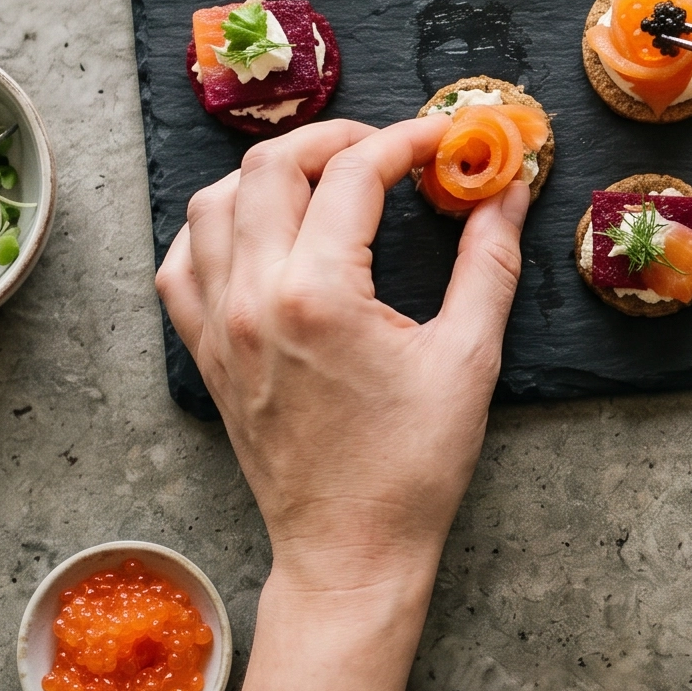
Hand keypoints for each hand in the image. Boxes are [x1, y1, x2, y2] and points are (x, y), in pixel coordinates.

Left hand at [156, 113, 530, 595]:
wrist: (350, 551)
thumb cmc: (413, 468)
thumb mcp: (468, 358)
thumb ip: (489, 260)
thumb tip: (508, 190)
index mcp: (320, 293)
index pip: (355, 172)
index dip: (405, 140)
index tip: (443, 140)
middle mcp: (255, 297)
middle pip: (271, 165)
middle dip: (335, 139)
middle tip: (386, 150)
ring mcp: (219, 324)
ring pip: (212, 202)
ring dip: (269, 174)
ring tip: (326, 182)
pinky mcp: (204, 353)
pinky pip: (183, 263)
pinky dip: (215, 229)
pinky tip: (261, 233)